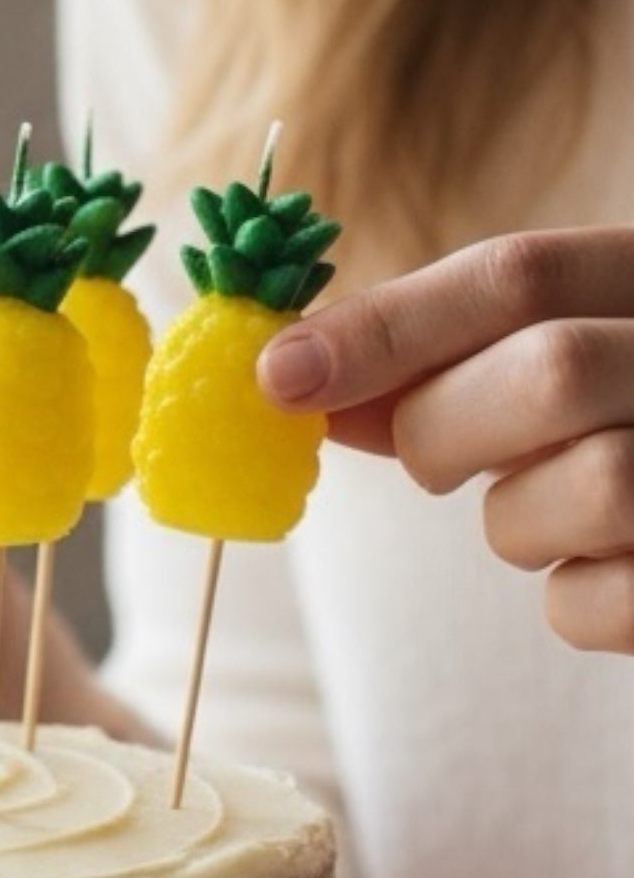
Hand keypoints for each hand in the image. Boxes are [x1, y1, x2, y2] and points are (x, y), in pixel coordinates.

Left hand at [257, 229, 633, 654]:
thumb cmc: (630, 418)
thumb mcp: (567, 352)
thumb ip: (453, 355)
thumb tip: (296, 380)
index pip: (520, 273)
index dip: (387, 325)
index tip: (279, 376)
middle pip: (549, 371)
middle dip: (448, 426)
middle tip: (438, 454)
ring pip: (585, 488)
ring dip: (520, 521)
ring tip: (553, 510)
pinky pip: (595, 604)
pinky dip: (575, 601)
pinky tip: (612, 569)